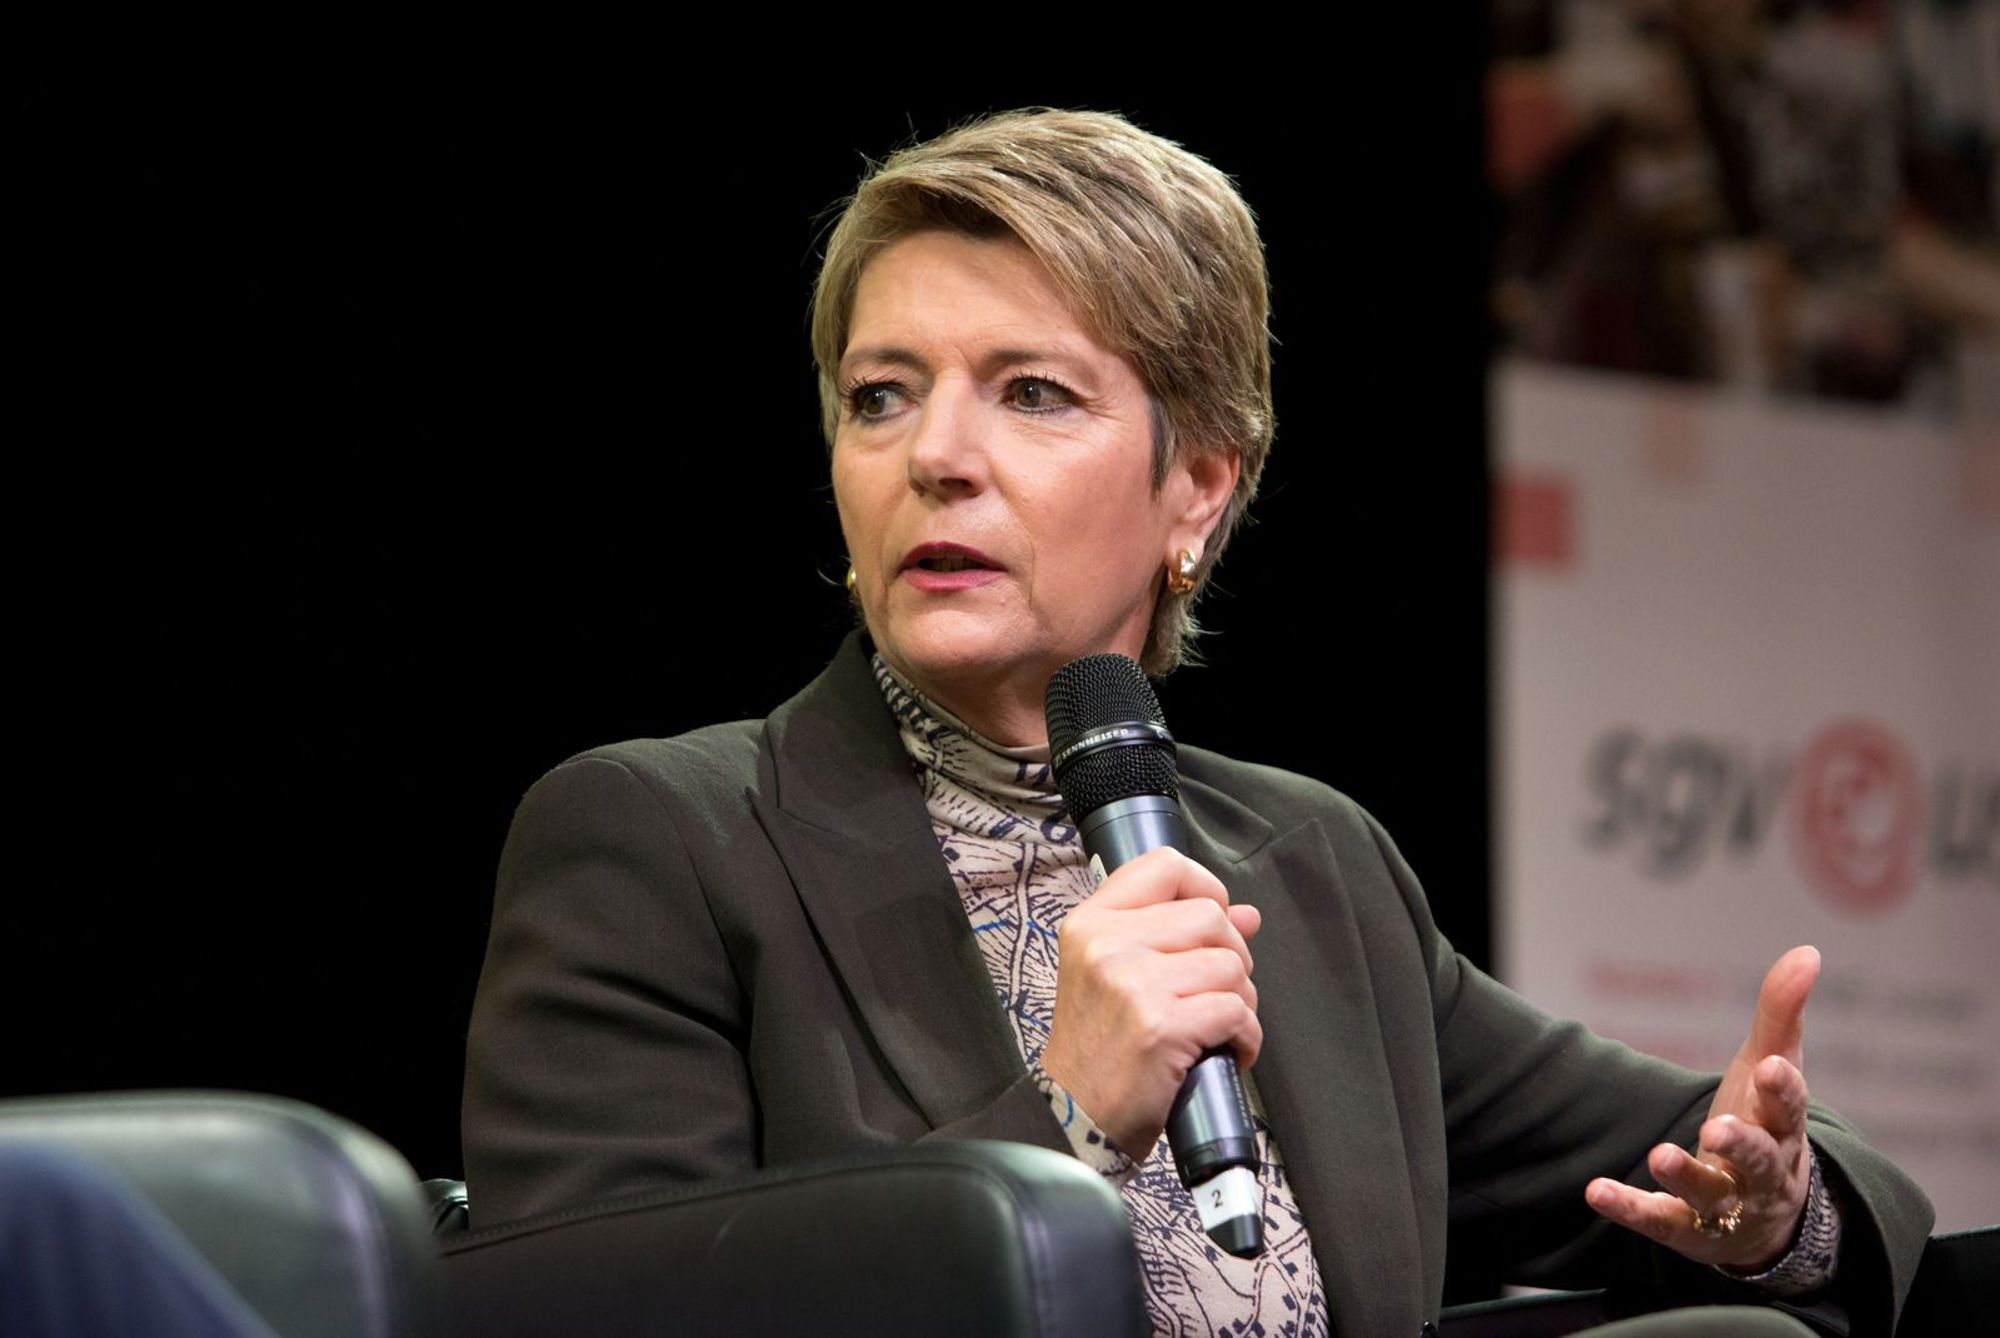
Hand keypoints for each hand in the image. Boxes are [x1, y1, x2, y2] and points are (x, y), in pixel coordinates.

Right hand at [1039, 846, 1261, 1159]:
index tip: (1213, 920)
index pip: (1164, 865)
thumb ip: (1176, 936)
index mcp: (1091, 924)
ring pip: (1231, 965)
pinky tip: (1223, 1052)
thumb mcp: (1114, 977)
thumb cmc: (1098, 1052)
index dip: (1205, 887)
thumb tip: (1246, 914)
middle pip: (1211, 917)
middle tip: (1212, 994)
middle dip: (1232, 957)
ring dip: (1240, 1002)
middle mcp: (1107, 946)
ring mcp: (1133, 985)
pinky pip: (1237, 1011)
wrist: (1074, 1120)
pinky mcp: (1161, 1027)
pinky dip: (1245, 1038)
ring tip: (1213, 1028)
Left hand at [1585, 945, 1819, 1272]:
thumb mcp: (1773, 1065)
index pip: (1790, 1108)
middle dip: (1743, 1144)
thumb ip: (1781, 1013)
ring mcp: (1726, 1204)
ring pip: (1712, 1195)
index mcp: (1783, 1126)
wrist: (1766, 1213)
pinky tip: (1596, 1190)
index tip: (1772, 1066)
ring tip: (1659, 1155)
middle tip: (1719, 1128)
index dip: (1783, 1089)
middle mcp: (1761, 1170)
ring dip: (1686, 1176)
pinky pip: (1660, 1220)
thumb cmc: (1765, 1120)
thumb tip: (1807, 951)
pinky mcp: (1688, 1229)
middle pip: (1759, 1159)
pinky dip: (1630, 1206)